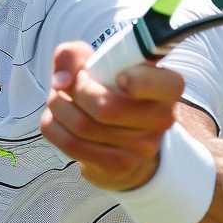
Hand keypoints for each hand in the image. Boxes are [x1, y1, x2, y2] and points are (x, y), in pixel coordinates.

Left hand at [39, 41, 182, 191]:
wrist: (121, 140)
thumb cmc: (111, 91)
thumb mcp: (99, 63)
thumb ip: (74, 56)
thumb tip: (61, 80)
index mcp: (167, 87)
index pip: (166, 85)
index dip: (136, 79)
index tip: (118, 76)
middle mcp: (161, 119)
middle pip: (106, 107)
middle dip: (76, 90)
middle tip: (72, 84)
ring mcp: (140, 148)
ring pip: (82, 125)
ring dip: (59, 107)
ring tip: (59, 99)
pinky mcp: (117, 166)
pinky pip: (71, 144)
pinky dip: (55, 126)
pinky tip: (59, 119)